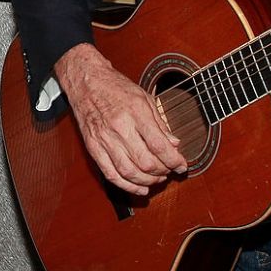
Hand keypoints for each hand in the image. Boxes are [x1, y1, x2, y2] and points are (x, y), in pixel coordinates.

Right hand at [55, 43, 187, 195]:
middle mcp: (119, 128)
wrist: (87, 82)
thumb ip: (160, 123)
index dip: (174, 160)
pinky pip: (110, 174)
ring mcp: (104, 140)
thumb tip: (174, 143)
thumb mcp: (145, 98)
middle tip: (171, 171)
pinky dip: (127, 185)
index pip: (159, 145)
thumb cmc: (116, 88)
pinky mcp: (93, 148)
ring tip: (158, 178)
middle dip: (163, 171)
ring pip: (129, 172)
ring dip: (147, 181)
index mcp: (135, 112)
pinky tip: (139, 188)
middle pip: (145, 162)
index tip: (182, 165)